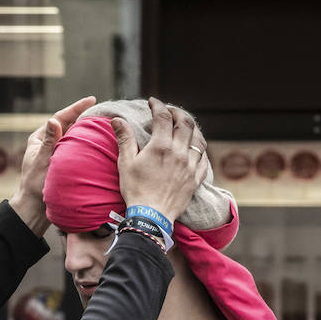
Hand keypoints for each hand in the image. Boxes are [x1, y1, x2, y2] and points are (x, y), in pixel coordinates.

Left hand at [9, 96, 96, 235]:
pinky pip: (77, 148)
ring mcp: (56, 152)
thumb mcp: (42, 161)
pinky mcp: (62, 162)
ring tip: (102, 121)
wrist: (35, 208)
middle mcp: (48, 143)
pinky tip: (98, 142)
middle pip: (68, 124)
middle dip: (83, 115)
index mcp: (39, 138)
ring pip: (73, 135)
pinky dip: (86, 142)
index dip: (76, 107)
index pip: (60, 117)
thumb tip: (53, 120)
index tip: (91, 99)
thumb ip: (49, 142)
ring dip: (86, 128)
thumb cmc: (35, 185)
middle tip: (101, 108)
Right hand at [113, 97, 207, 226]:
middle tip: (170, 111)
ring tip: (184, 126)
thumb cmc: (136, 191)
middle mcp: (179, 153)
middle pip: (185, 123)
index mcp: (161, 147)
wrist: (151, 217)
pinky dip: (200, 148)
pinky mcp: (195, 179)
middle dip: (177, 112)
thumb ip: (125, 139)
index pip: (163, 117)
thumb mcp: (126, 163)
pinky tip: (195, 148)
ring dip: (191, 128)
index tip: (152, 102)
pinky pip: (203, 158)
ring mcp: (190, 166)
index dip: (157, 105)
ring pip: (198, 139)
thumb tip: (117, 119)